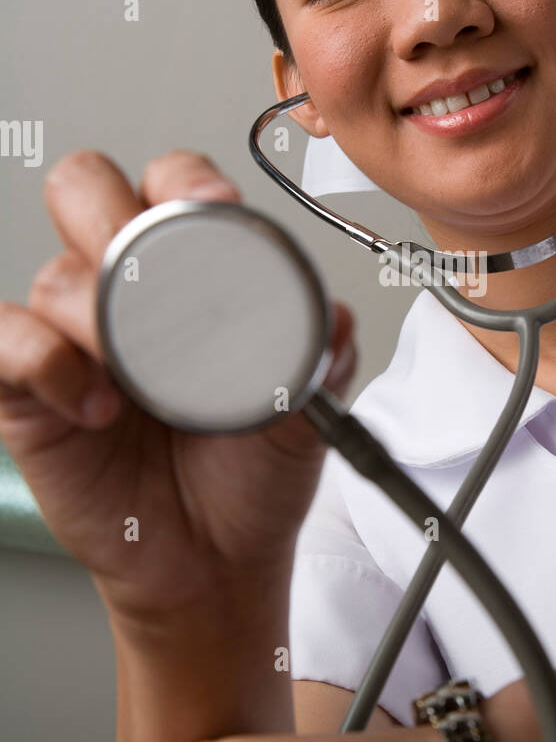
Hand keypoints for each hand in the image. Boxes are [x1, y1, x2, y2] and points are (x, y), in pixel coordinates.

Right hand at [0, 149, 355, 622]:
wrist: (216, 562)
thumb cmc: (252, 476)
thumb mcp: (306, 409)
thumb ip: (322, 355)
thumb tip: (336, 317)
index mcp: (192, 273)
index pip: (170, 182)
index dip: (185, 179)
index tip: (218, 204)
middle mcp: (125, 291)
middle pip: (85, 190)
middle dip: (113, 212)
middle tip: (152, 269)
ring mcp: (71, 337)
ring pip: (54, 274)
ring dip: (97, 314)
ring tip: (141, 380)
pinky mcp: (28, 390)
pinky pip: (4, 341)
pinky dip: (45, 360)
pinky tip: (95, 406)